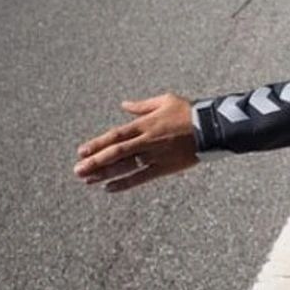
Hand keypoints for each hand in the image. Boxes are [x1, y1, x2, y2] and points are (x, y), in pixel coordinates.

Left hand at [74, 93, 198, 192]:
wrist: (211, 128)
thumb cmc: (188, 112)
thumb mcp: (165, 101)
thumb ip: (142, 106)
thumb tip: (124, 105)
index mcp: (146, 124)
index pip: (116, 135)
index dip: (97, 144)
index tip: (81, 151)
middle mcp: (147, 141)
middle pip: (116, 153)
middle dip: (95, 162)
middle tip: (77, 170)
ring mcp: (155, 156)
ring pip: (125, 167)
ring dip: (104, 174)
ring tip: (87, 180)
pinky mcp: (164, 168)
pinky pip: (141, 178)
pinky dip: (124, 183)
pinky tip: (109, 188)